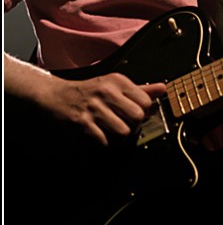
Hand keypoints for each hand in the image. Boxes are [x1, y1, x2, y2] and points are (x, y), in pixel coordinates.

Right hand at [42, 72, 166, 145]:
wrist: (57, 96)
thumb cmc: (90, 91)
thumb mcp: (115, 85)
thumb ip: (140, 89)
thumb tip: (163, 88)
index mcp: (118, 81)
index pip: (145, 101)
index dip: (144, 112)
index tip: (135, 114)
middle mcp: (106, 92)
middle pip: (137, 117)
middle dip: (134, 125)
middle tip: (125, 124)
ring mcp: (94, 107)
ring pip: (123, 131)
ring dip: (119, 136)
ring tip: (112, 130)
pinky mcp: (82, 123)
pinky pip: (104, 141)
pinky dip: (104, 143)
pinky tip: (100, 135)